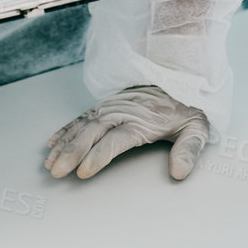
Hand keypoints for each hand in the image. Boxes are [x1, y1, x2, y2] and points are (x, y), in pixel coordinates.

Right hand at [44, 85, 210, 179]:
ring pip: (81, 127)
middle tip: (57, 171)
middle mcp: (120, 113)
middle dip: (71, 153)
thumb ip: (188, 151)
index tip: (83, 171)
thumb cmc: (186, 106)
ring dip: (63, 145)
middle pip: (91, 134)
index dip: (97, 156)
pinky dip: (64, 131)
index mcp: (141, 121)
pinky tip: (52, 144)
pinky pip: (79, 118)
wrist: (177, 75)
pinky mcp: (103, 106)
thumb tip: (178, 173)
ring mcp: (109, 108)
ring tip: (50, 163)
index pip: (114, 140)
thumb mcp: (197, 128)